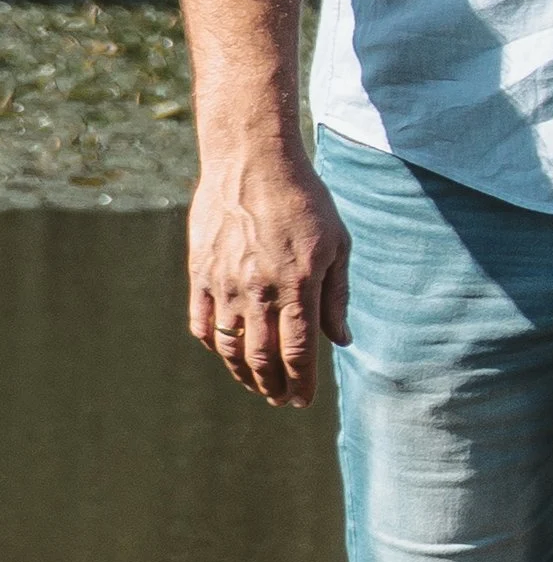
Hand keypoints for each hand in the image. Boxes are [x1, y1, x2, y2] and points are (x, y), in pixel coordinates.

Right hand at [188, 145, 351, 406]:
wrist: (252, 161)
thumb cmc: (304, 200)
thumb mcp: (337, 244)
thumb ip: (336, 297)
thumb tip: (343, 340)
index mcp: (298, 285)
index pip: (298, 352)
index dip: (301, 382)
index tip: (303, 400)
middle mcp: (259, 290)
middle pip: (263, 359)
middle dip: (274, 387)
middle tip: (281, 400)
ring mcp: (225, 283)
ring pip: (230, 348)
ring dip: (244, 374)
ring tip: (256, 385)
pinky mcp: (200, 273)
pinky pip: (202, 323)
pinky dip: (214, 345)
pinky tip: (228, 352)